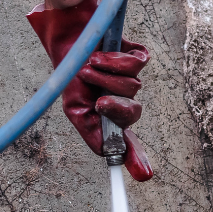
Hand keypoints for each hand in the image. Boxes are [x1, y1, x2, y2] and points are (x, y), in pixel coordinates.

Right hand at [28, 0, 152, 181]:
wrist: (68, 36)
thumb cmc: (69, 71)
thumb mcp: (74, 109)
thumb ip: (93, 131)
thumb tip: (109, 154)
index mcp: (107, 116)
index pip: (126, 140)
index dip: (136, 158)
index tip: (144, 175)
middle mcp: (122, 99)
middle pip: (133, 114)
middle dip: (117, 108)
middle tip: (100, 101)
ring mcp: (131, 78)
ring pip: (133, 88)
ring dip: (107, 78)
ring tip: (89, 69)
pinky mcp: (137, 55)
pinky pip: (137, 65)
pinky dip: (117, 61)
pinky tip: (101, 56)